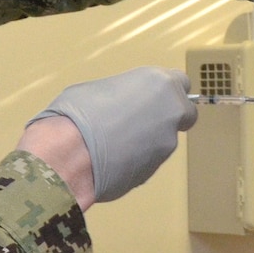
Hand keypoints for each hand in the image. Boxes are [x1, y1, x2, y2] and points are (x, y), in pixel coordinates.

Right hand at [24, 67, 197, 206]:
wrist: (69, 153)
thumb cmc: (78, 115)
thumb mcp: (100, 88)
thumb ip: (125, 95)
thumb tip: (124, 104)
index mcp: (159, 83)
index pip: (181, 84)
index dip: (167, 93)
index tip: (154, 98)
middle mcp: (171, 111)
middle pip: (184, 114)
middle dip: (169, 118)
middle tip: (142, 122)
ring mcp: (167, 143)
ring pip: (165, 140)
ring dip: (148, 141)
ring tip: (115, 142)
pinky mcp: (155, 169)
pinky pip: (150, 160)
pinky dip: (136, 159)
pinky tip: (113, 158)